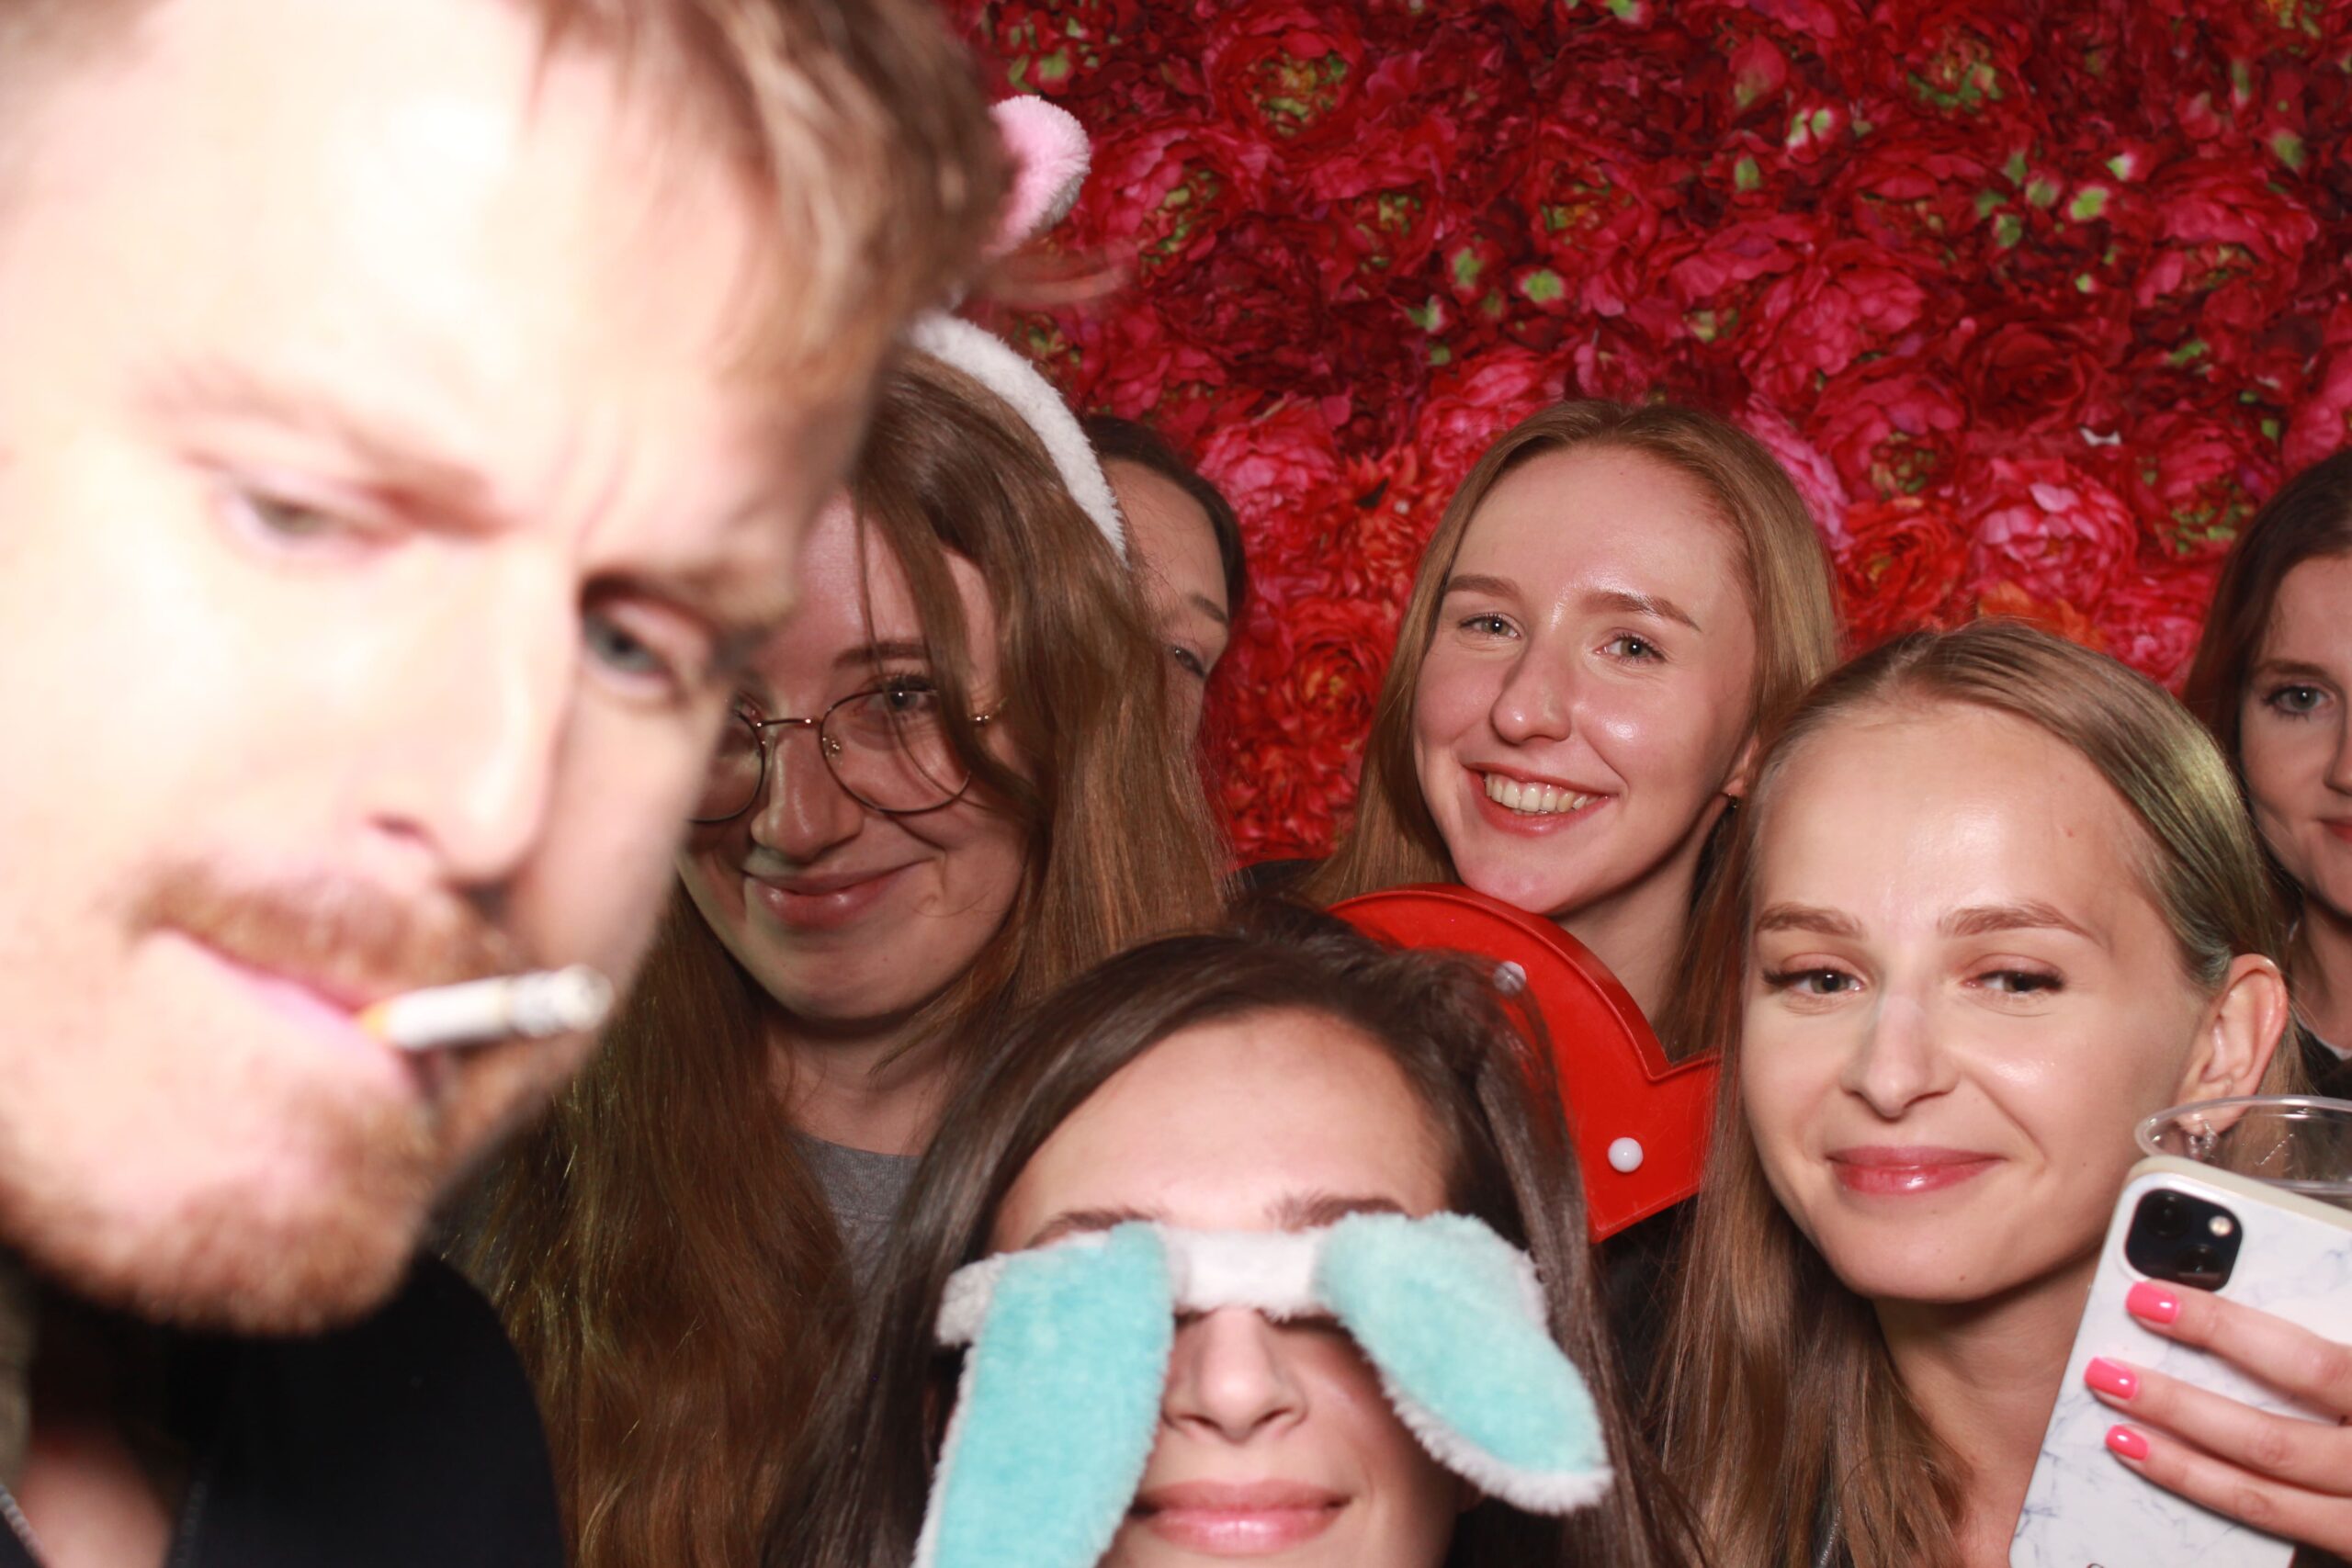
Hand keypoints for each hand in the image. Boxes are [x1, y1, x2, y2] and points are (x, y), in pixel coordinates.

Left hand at [2084, 1280, 2351, 1554]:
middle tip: (2107, 1370)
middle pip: (2270, 1440)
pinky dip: (2210, 1497)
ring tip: (2117, 1427)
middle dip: (2180, 1404)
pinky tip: (2163, 1469)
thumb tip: (2291, 1261)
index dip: (2222, 1330)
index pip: (2304, 1364)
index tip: (2150, 1298)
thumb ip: (2338, 1306)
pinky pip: (2277, 1530)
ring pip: (2264, 1496)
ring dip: (2180, 1462)